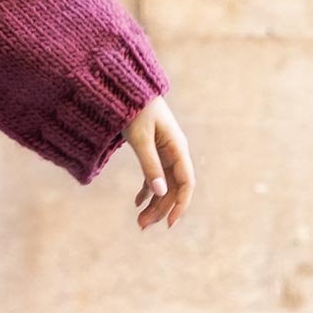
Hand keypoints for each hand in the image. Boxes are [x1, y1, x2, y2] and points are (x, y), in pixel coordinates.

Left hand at [120, 93, 194, 232]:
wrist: (127, 87)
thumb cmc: (134, 108)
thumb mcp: (139, 137)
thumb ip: (149, 164)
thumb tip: (159, 192)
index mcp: (176, 147)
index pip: (185, 182)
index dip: (180, 204)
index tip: (170, 223)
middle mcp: (174, 151)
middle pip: (173, 187)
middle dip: (160, 208)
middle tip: (142, 226)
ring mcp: (164, 151)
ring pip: (163, 184)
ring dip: (153, 203)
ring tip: (139, 221)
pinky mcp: (153, 150)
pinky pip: (154, 175)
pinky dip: (146, 190)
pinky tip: (137, 203)